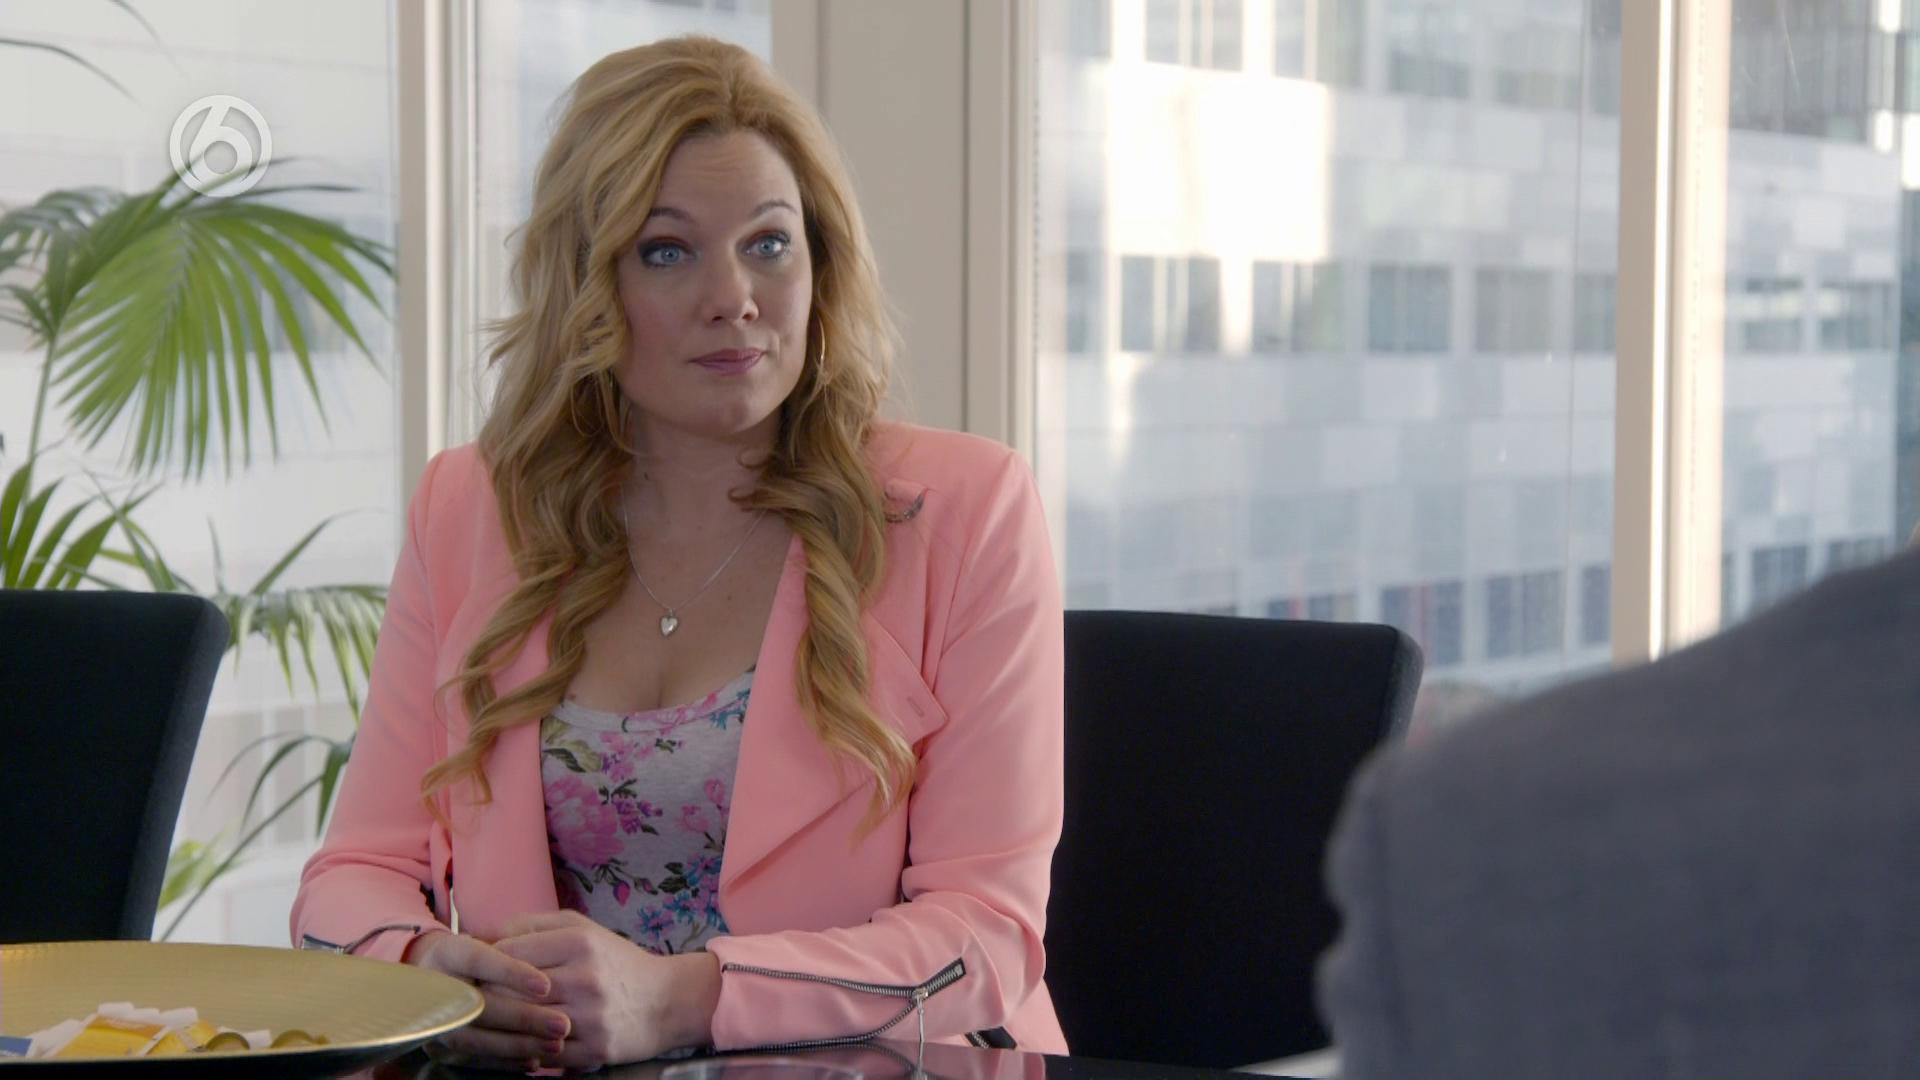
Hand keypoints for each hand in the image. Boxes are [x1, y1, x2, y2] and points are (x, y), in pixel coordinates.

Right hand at [403, 928, 573, 1071]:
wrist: (441, 975)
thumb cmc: (484, 952)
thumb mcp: (498, 937)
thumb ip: (518, 944)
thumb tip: (548, 975)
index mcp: (449, 953)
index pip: (477, 959)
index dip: (510, 972)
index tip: (546, 986)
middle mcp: (435, 987)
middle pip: (477, 1005)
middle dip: (523, 1017)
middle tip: (562, 1024)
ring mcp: (433, 1020)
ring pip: (473, 1038)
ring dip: (518, 1044)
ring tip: (555, 1044)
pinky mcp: (438, 1047)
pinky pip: (471, 1060)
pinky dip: (504, 1062)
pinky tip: (533, 1060)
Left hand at [493, 909, 720, 1070]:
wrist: (668, 1000)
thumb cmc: (616, 962)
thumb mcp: (582, 929)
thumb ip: (533, 924)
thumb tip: (482, 932)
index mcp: (579, 942)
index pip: (508, 953)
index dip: (484, 964)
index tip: (472, 970)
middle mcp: (585, 978)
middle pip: (510, 992)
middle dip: (486, 996)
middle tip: (471, 999)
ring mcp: (591, 1016)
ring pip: (524, 1024)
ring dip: (503, 1026)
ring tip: (490, 1021)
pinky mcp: (596, 1049)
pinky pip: (545, 1054)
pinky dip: (527, 1050)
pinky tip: (522, 1042)